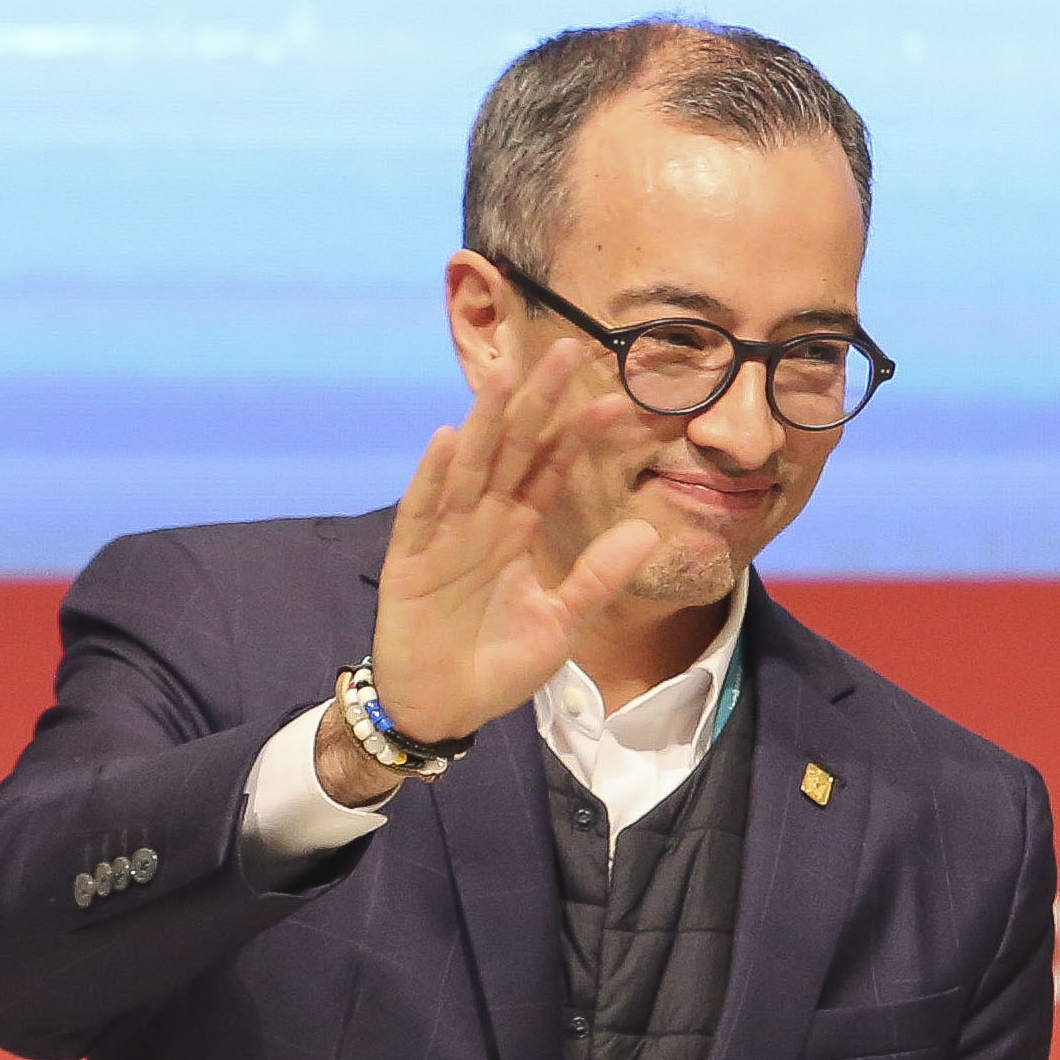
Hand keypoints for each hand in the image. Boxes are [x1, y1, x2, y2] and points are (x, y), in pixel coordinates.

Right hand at [368, 336, 659, 743]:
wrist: (442, 707)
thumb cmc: (497, 664)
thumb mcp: (561, 623)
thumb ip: (598, 577)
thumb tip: (649, 529)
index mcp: (519, 529)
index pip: (553, 469)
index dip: (581, 435)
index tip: (620, 402)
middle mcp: (483, 520)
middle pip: (513, 449)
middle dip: (538, 402)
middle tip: (569, 352)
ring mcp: (445, 535)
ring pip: (469, 467)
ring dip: (485, 422)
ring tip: (506, 377)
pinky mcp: (410, 559)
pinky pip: (422, 511)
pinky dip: (432, 477)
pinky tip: (447, 440)